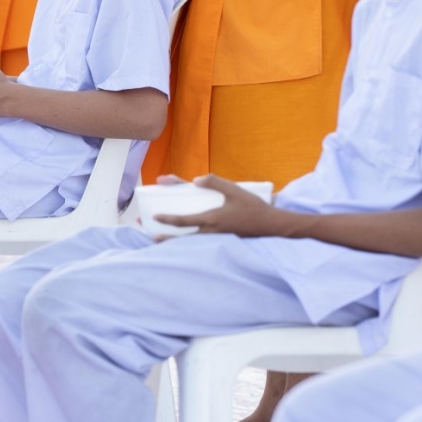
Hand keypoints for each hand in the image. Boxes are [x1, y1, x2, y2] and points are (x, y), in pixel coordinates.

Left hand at [156, 174, 282, 236]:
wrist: (271, 226)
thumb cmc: (253, 207)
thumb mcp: (235, 190)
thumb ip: (215, 182)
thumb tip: (195, 179)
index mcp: (212, 219)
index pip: (185, 220)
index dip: (169, 219)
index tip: (156, 216)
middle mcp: (211, 232)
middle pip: (183, 236)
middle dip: (165, 236)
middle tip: (150, 234)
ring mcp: (216, 238)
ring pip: (190, 242)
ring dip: (174, 241)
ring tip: (159, 239)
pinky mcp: (222, 240)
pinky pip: (200, 242)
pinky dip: (188, 241)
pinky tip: (183, 239)